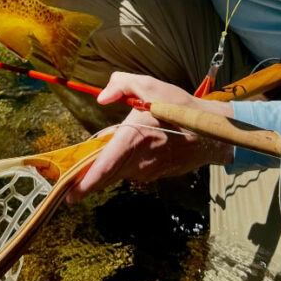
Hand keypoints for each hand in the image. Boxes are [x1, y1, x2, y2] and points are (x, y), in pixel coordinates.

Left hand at [66, 73, 234, 203]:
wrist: (211, 131)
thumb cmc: (179, 107)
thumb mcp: (150, 86)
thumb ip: (121, 85)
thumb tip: (101, 97)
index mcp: (133, 139)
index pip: (104, 167)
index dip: (84, 184)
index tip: (68, 196)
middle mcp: (138, 160)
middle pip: (105, 176)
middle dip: (87, 181)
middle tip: (69, 186)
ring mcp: (148, 170)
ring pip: (118, 172)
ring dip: (108, 167)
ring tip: (104, 154)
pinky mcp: (155, 174)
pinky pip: (133, 171)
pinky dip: (125, 164)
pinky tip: (130, 150)